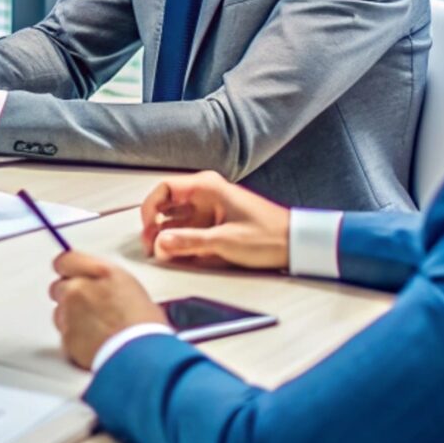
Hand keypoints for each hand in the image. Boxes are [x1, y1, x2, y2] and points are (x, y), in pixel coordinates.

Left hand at [48, 250, 166, 369]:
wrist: (142, 356)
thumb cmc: (145, 327)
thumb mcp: (131, 290)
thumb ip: (105, 281)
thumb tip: (96, 284)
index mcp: (101, 273)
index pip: (66, 260)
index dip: (68, 270)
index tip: (69, 275)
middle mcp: (80, 289)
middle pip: (59, 286)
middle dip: (69, 296)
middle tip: (88, 308)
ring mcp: (70, 312)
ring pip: (59, 311)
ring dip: (70, 318)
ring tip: (95, 329)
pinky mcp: (66, 336)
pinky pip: (64, 334)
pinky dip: (74, 338)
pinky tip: (93, 343)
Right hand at [139, 170, 289, 271]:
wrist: (297, 245)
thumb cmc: (269, 235)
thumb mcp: (226, 241)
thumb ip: (190, 242)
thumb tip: (160, 244)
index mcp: (207, 187)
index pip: (164, 189)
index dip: (150, 209)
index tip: (146, 230)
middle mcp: (206, 195)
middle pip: (167, 206)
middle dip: (155, 227)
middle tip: (151, 248)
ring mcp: (210, 210)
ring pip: (176, 220)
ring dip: (166, 236)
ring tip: (162, 255)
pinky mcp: (215, 225)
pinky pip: (189, 231)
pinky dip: (180, 243)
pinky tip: (177, 256)